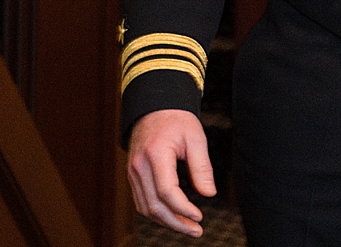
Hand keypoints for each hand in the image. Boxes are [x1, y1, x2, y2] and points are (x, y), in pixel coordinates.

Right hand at [127, 109, 215, 235]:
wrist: (154, 109)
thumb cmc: (177, 121)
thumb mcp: (196, 138)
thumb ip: (201, 167)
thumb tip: (208, 194)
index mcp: (156, 155)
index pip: (166, 191)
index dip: (183, 208)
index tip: (199, 216)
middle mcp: (139, 167)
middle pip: (154, 206)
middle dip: (176, 222)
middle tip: (196, 230)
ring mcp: (132, 173)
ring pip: (145, 208)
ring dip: (166, 221)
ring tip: (188, 227)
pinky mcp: (133, 176)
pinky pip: (142, 201)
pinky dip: (157, 213)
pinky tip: (174, 216)